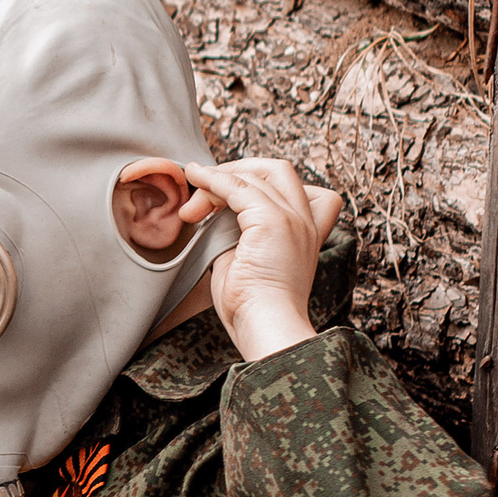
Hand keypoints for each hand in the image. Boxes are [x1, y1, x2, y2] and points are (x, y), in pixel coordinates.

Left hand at [177, 159, 342, 362]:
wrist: (265, 325)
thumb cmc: (251, 307)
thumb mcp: (245, 261)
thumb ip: (237, 234)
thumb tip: (212, 217)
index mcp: (306, 232)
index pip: (292, 189)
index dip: (257, 183)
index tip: (223, 201)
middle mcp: (304, 221)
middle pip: (277, 171)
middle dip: (238, 171)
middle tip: (204, 193)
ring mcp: (292, 218)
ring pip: (257, 175)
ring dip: (218, 179)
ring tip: (191, 204)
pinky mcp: (273, 221)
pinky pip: (237, 186)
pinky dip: (212, 180)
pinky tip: (194, 179)